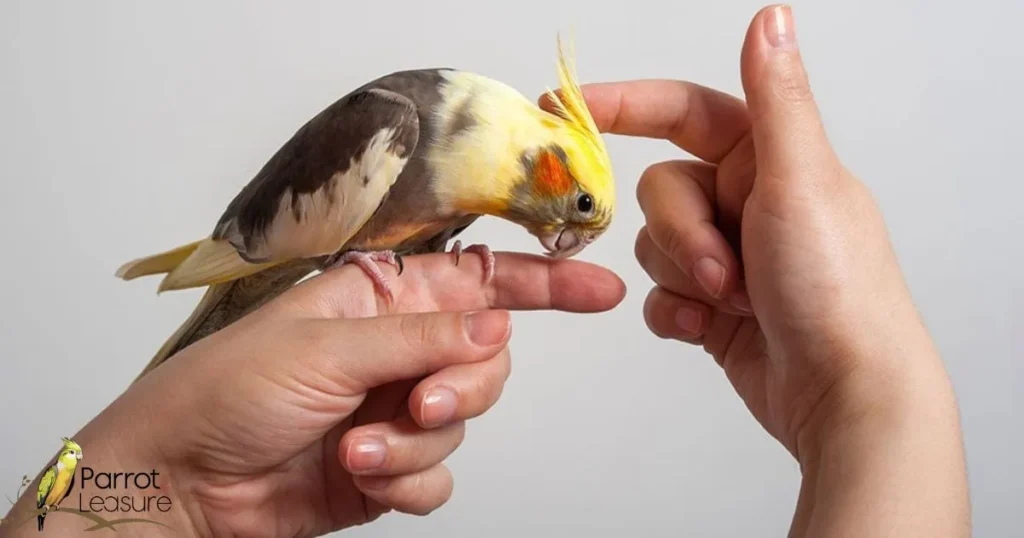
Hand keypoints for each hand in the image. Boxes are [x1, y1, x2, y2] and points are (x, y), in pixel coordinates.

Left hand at [1, 252, 623, 537]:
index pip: (477, 279)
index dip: (543, 281)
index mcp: (380, 298)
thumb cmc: (228, 391)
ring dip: (417, 437)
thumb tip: (496, 327)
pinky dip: (407, 478)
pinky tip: (361, 474)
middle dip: (464, 383)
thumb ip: (422, 338)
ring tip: (359, 446)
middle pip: (485, 357)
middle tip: (420, 399)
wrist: (186, 482)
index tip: (598, 288)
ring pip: (464, 418)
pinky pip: (439, 471)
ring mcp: (395, 408)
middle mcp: (396, 348)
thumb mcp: (328, 349)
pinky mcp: (390, 465)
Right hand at [543, 4, 967, 535]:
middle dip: (681, 233)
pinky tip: (710, 328)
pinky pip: (657, 295)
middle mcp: (746, 201)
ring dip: (683, 276)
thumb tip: (770, 18)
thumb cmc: (839, 289)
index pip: (683, 110)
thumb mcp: (803, 180)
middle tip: (723, 269)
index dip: (626, 105)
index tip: (569, 107)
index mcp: (770, 159)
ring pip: (653, 245)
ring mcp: (726, 256)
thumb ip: (776, 99)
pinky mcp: (712, 306)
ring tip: (731, 301)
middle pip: (660, 189)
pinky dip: (676, 313)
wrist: (843, 394)